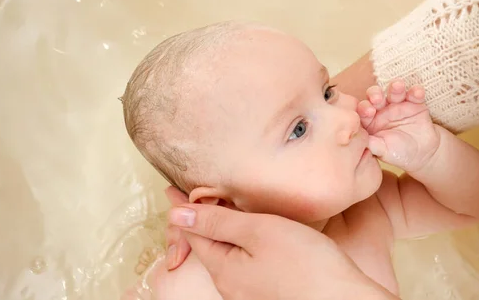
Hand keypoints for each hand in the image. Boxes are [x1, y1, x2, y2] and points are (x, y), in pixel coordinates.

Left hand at [166, 202, 398, 299]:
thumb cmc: (307, 265)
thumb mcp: (258, 232)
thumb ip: (217, 222)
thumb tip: (177, 215)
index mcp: (223, 268)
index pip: (192, 231)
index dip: (182, 207)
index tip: (172, 189)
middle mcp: (231, 284)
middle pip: (206, 244)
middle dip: (198, 219)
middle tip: (192, 195)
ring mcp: (249, 291)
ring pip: (225, 253)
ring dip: (218, 230)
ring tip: (217, 208)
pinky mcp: (268, 291)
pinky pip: (242, 263)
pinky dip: (238, 243)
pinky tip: (248, 234)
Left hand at [357, 79, 439, 171]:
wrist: (422, 153)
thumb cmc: (397, 153)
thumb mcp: (384, 151)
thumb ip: (373, 144)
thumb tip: (361, 141)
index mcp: (369, 120)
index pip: (363, 111)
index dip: (364, 109)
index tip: (369, 111)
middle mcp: (381, 109)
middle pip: (375, 96)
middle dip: (375, 94)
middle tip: (378, 97)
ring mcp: (398, 104)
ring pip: (394, 91)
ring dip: (395, 88)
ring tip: (398, 87)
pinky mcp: (415, 103)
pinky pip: (414, 94)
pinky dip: (416, 92)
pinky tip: (417, 93)